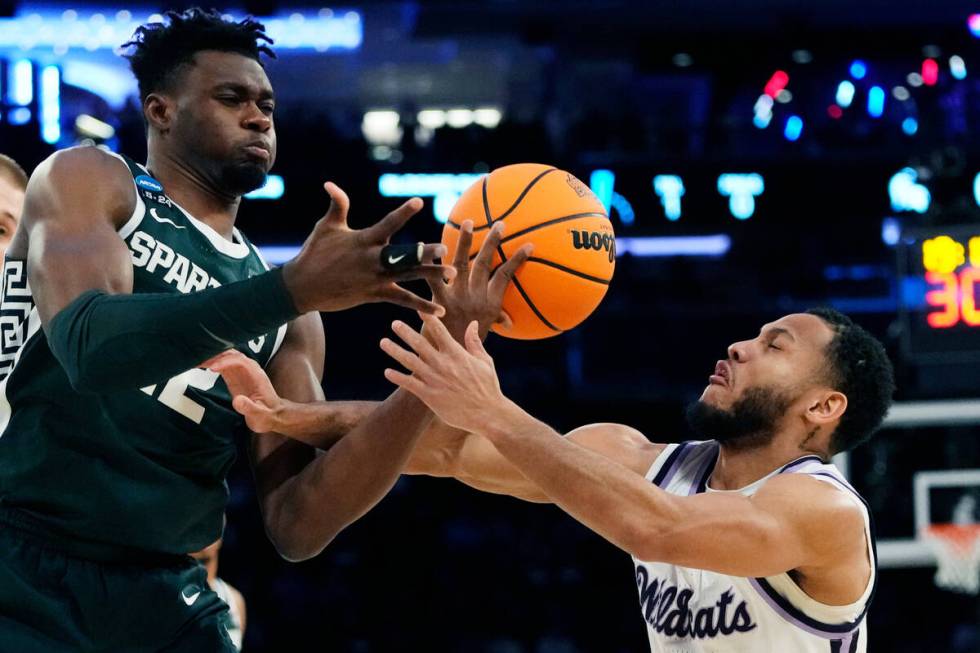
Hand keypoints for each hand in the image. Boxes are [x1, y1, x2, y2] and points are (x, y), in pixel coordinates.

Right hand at [201, 350, 283, 432]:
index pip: (240, 361)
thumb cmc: (267, 415)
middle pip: (231, 355)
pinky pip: (222, 365)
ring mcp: (241, 372)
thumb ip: (249, 408)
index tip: (212, 368)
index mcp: (256, 375)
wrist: (271, 416)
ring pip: (225, 357)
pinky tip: (199, 364)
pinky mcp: (234, 377)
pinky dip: (211, 363)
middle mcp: (249, 370)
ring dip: (211, 357)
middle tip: (197, 360)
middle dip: (215, 356)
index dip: (226, 362)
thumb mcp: (260, 415)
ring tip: (194, 360)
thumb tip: (237, 400)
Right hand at [281, 183, 455, 314]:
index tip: (418, 202)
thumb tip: (331, 184)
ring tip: (453, 275)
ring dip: (431, 275)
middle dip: (424, 253)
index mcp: (364, 240)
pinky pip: (402, 300)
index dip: (403, 213)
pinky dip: (421, 306)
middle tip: (445, 248)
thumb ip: (337, 205)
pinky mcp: (375, 294)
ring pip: (409, 276)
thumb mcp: (326, 227)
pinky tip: (440, 311)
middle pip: (404, 255)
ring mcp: (375, 279)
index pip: (388, 224)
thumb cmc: (314, 253)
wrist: (302, 287)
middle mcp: (373, 260)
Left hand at [380, 315, 511, 433]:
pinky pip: (409, 384)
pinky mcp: (429, 396)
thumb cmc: (488, 386)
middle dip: (405, 332)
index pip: (439, 331)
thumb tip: (472, 323)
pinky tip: (387, 371)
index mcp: (457, 354)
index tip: (418, 308)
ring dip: (395, 350)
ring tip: (384, 342)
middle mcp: (443, 364)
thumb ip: (474, 342)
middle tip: (394, 323)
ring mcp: (434, 380)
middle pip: (419, 343)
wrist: (487, 414)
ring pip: (410, 362)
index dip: (428, 318)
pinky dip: (397, 377)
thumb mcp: (485, 361)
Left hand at [427, 220, 531, 341]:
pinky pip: (433, 279)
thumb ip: (496, 322)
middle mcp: (475, 298)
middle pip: (485, 264)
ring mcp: (457, 298)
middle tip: (499, 223)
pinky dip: (430, 264)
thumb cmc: (468, 351)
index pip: (506, 276)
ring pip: (462, 264)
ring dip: (464, 242)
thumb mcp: (486, 334)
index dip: (517, 260)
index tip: (530, 244)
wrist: (448, 366)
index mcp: (490, 304)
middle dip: (493, 242)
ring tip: (468, 223)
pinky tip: (426, 246)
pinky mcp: (438, 301)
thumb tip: (509, 322)